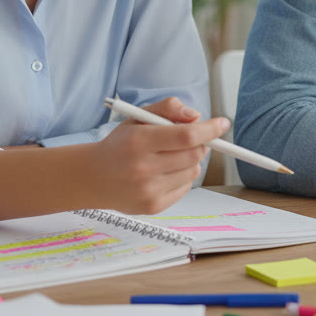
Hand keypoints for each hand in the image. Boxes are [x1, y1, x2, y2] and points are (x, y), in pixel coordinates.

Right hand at [90, 97, 228, 214]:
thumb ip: (168, 108)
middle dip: (201, 144)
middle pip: (194, 155)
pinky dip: (183, 177)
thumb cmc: (120, 144)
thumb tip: (197, 116)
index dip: (209, 130)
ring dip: (191, 161)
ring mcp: (148, 190)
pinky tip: (164, 173)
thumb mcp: (138, 117)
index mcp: (139, 141)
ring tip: (171, 157)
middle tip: (193, 139)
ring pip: (193, 172)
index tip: (223, 123)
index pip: (186, 136)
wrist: (92, 178)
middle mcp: (143, 168)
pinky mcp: (152, 206)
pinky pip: (185, 188)